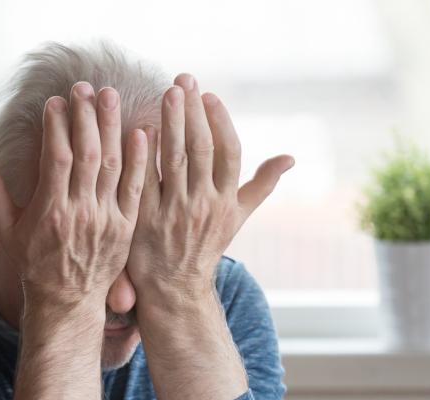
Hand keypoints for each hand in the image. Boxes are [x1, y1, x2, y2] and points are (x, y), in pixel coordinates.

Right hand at [0, 82, 148, 313]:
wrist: (67, 305)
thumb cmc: (33, 267)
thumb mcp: (8, 235)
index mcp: (50, 212)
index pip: (58, 158)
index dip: (58, 126)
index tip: (57, 101)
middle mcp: (81, 214)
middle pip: (88, 155)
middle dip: (87, 117)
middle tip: (86, 86)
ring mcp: (107, 221)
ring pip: (113, 165)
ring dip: (113, 128)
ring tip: (111, 96)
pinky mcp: (126, 228)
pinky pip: (135, 189)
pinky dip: (140, 160)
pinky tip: (141, 132)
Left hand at [128, 73, 293, 303]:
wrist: (176, 289)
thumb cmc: (206, 247)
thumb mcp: (238, 217)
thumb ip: (261, 185)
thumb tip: (291, 158)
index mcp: (226, 201)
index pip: (229, 153)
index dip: (221, 121)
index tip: (210, 95)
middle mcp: (203, 205)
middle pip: (201, 149)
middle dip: (193, 112)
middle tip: (183, 80)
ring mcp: (174, 213)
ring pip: (174, 160)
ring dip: (170, 123)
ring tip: (166, 93)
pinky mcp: (145, 220)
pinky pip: (144, 181)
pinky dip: (143, 155)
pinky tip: (138, 129)